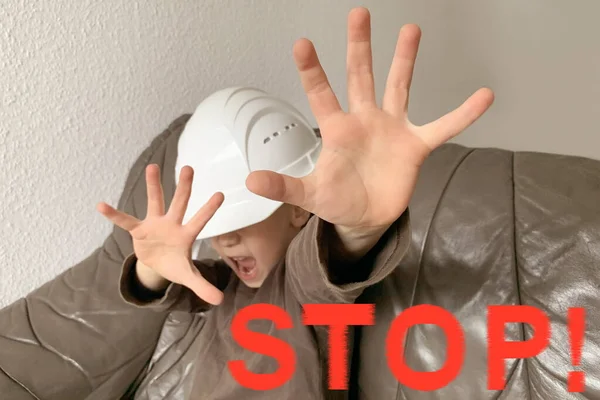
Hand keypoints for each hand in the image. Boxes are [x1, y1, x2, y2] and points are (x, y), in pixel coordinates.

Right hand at [97, 164, 224, 304]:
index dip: (209, 209)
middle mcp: (172, 224)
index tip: (220, 194)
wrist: (157, 264)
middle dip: (184, 187)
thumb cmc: (175, 265)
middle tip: (189, 167)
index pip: (200, 221)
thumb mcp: (188, 277)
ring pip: (155, 201)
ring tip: (153, 166)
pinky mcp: (139, 230)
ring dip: (154, 185)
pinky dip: (114, 215)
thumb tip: (220, 301)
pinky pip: (126, 221)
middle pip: (180, 203)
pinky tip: (101, 206)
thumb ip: (203, 286)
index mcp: (186, 235)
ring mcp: (155, 224)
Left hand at [246, 8, 493, 233]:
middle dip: (360, 47)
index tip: (302, 43)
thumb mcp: (309, 195)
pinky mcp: (416, 145)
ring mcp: (392, 129)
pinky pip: (444, 126)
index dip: (312, 70)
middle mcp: (365, 120)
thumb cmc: (337, 199)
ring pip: (400, 87)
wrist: (366, 216)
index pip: (322, 93)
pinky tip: (485, 95)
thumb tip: (250, 180)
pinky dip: (463, 114)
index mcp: (337, 130)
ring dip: (406, 60)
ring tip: (410, 29)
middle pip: (361, 76)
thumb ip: (284, 187)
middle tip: (359, 14)